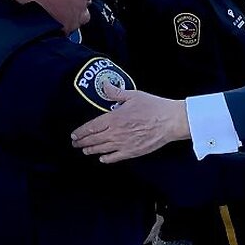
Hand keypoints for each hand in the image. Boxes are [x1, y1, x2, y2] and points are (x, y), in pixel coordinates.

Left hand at [71, 87, 188, 162]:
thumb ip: (115, 92)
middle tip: (75, 144)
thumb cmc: (154, 107)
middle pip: (93, 139)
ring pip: (101, 149)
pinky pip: (114, 158)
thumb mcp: (133, 95)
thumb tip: (104, 86)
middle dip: (81, 142)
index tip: (74, 134)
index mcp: (114, 118)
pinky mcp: (132, 152)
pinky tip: (102, 159)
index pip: (91, 127)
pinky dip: (106, 159)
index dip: (80, 132)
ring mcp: (123, 144)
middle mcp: (115, 133)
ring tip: (85, 150)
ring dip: (90, 150)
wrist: (170, 121)